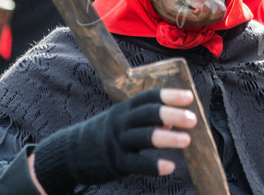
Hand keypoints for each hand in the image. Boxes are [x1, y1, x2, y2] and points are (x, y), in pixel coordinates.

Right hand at [31, 88, 195, 193]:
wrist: (70, 152)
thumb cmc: (106, 133)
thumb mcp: (123, 120)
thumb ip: (147, 118)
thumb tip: (173, 120)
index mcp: (125, 108)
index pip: (148, 97)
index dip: (169, 96)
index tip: (188, 97)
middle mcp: (121, 121)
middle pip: (148, 114)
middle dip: (172, 114)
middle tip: (193, 119)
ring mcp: (117, 141)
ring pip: (143, 137)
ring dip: (167, 138)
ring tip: (187, 140)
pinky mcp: (115, 162)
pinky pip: (136, 163)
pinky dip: (154, 165)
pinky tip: (170, 167)